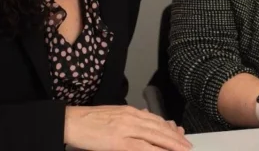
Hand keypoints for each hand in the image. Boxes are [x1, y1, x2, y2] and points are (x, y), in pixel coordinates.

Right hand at [64, 105, 191, 150]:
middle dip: (175, 138)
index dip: (169, 129)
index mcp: (130, 112)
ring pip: (155, 137)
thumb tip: (145, 118)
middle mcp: (131, 118)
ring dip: (171, 144)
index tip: (180, 135)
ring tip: (183, 150)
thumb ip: (130, 118)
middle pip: (159, 128)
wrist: (71, 120)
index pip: (155, 120)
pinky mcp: (118, 141)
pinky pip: (142, 148)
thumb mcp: (114, 115)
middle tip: (188, 145)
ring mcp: (126, 129)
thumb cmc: (89, 120)